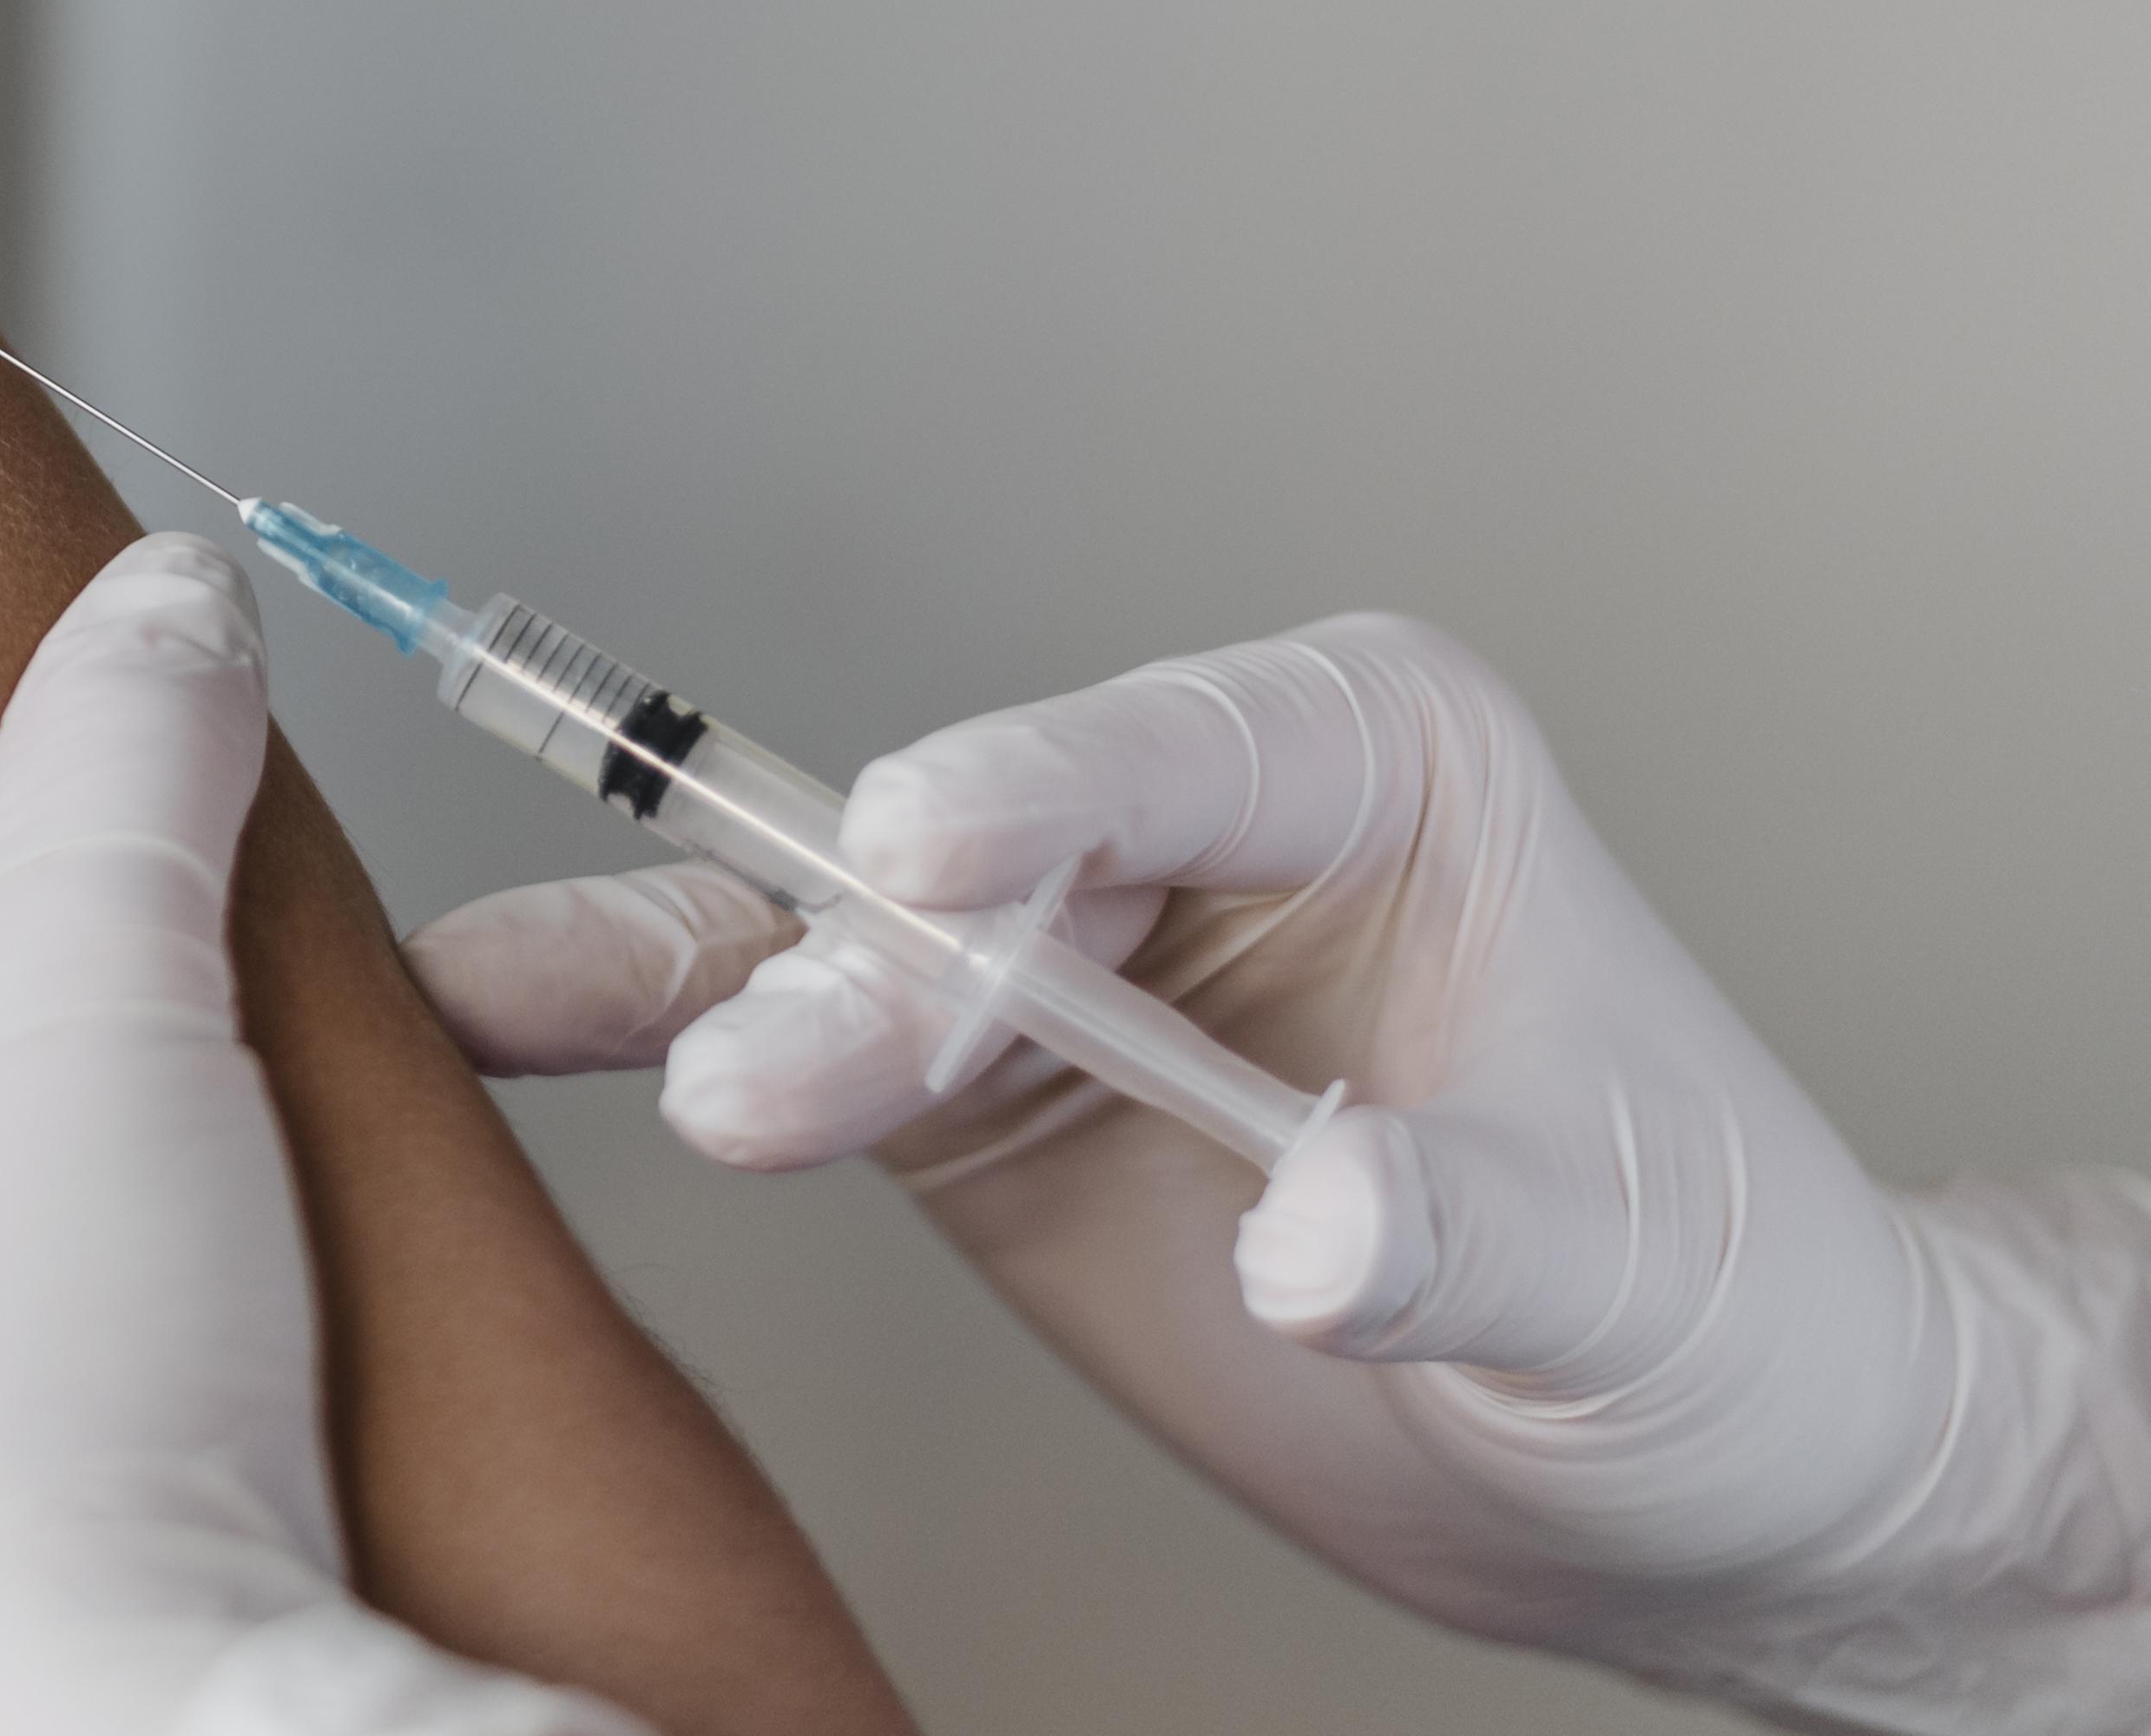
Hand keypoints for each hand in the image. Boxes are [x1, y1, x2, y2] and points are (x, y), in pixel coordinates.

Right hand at [411, 614, 2150, 1723]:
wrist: (1686, 1470)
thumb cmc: (1721, 1319)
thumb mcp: (1634, 1278)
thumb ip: (1465, 1236)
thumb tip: (1315, 1232)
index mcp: (1375, 763)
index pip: (1179, 750)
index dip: (1043, 792)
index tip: (924, 850)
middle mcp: (1187, 821)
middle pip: (976, 852)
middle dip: (865, 959)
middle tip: (774, 1073)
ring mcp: (1059, 948)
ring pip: (837, 930)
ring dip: (721, 998)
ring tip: (560, 1032)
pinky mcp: (965, 1084)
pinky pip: (785, 1034)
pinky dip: (644, 1020)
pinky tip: (500, 1008)